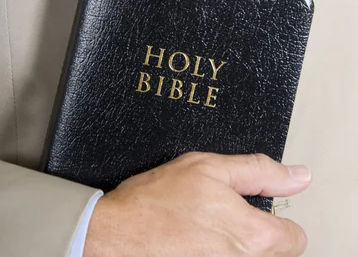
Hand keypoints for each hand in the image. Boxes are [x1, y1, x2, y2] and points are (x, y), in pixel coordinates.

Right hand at [84, 152, 310, 255]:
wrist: (118, 232)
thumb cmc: (158, 199)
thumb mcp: (211, 167)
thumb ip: (260, 172)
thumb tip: (299, 176)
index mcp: (253, 236)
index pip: (296, 238)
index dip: (278, 217)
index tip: (256, 207)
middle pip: (274, 252)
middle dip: (256, 232)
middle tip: (224, 214)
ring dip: (234, 244)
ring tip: (205, 226)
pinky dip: (214, 252)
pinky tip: (195, 240)